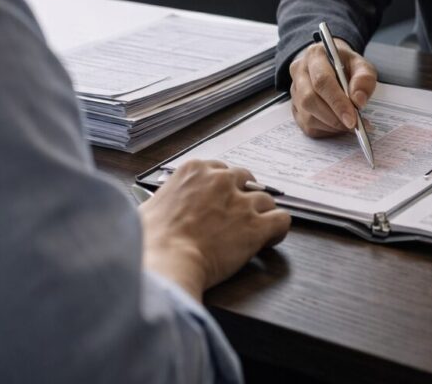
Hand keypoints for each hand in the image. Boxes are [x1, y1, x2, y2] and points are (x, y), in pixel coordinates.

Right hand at [138, 160, 290, 299]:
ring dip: (261, 214)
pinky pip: (282, 219)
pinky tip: (269, 239)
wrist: (165, 261)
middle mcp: (221, 180)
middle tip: (237, 216)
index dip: (224, 188)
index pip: (220, 169)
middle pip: (245, 179)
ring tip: (252, 232)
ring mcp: (241, 202)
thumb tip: (162, 208)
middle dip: (243, 196)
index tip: (222, 201)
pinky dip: (278, 229)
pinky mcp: (256, 225)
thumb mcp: (150, 206)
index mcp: (195, 170)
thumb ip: (167, 199)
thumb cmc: (150, 240)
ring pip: (265, 199)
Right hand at [288, 38, 377, 136]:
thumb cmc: (346, 65)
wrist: (332, 65)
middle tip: (354, 125)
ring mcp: (294, 91)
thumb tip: (359, 101)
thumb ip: (364, 79)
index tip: (353, 118)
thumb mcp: (361, 65)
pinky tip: (339, 125)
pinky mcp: (295, 108)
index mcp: (315, 55)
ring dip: (331, 125)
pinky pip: (307, 126)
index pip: (322, 81)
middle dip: (334, 117)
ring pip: (307, 116)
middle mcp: (299, 72)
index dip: (337, 102)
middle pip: (310, 100)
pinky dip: (326, 130)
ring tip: (349, 124)